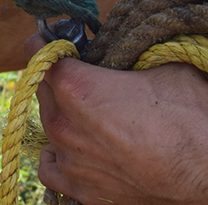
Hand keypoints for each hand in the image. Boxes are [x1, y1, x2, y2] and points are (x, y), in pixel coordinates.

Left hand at [28, 36, 207, 203]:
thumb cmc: (190, 120)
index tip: (51, 42)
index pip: (40, 55)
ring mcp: (70, 158)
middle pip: (43, 90)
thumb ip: (125, 56)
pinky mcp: (81, 188)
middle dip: (58, 80)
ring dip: (61, 116)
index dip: (45, 45)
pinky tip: (71, 148)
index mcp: (76, 88)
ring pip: (47, 126)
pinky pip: (50, 168)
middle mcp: (63, 123)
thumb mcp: (161, 68)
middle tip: (80, 78)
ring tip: (86, 114)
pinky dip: (57, 155)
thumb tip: (119, 48)